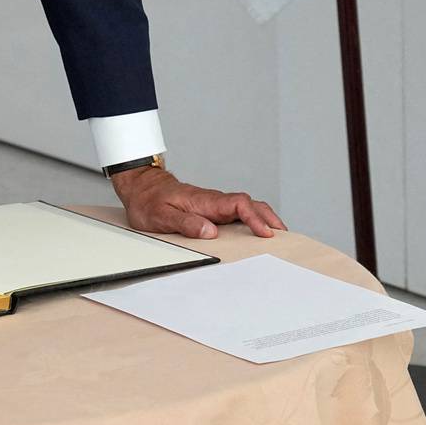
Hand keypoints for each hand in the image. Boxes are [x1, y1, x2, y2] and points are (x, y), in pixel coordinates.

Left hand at [111, 166, 285, 240]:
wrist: (141, 188)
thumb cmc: (149, 201)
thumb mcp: (161, 216)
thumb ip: (185, 223)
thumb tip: (210, 232)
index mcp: (205, 201)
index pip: (239, 204)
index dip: (255, 218)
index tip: (266, 233)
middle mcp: (213, 201)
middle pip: (250, 204)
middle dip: (269, 218)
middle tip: (284, 236)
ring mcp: (214, 206)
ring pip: (246, 208)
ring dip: (263, 219)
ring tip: (277, 237)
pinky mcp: (211, 211)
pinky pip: (236, 214)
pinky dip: (251, 221)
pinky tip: (255, 234)